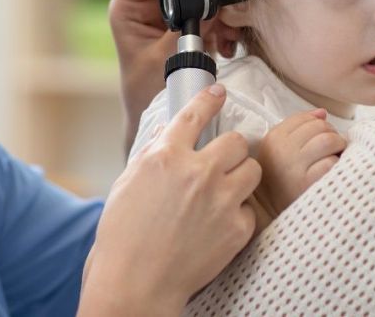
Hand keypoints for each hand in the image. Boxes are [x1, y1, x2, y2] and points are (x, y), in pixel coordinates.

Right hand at [79, 84, 260, 316]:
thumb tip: (166, 133)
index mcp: (166, 156)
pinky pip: (249, 209)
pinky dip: (238, 215)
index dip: (209, 98)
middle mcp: (198, 172)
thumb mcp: (127, 184)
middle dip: (231, 149)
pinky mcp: (237, 228)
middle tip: (223, 161)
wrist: (136, 282)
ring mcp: (221, 200)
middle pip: (236, 141)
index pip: (195, 114)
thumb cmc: (122, 236)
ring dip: (242, 176)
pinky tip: (220, 225)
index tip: (218, 92)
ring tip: (227, 190)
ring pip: (252, 169)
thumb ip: (150, 154)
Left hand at [109, 0, 239, 151]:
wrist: (154, 112)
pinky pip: (208, 11)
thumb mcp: (162, 59)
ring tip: (227, 35)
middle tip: (224, 6)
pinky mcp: (186, 21)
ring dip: (217, 11)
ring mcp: (167, 11)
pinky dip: (221, 24)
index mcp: (127, 6)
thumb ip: (185, 30)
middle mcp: (145, 2)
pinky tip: (226, 45)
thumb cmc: (146, 90)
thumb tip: (209, 5)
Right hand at [253, 109, 346, 217]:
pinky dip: (337, 166)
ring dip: (338, 147)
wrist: (272, 214)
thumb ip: (298, 128)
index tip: (318, 139)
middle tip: (331, 150)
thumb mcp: (280, 150)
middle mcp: (282, 151)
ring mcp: (294, 167)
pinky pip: (332, 163)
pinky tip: (331, 174)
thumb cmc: (282, 179)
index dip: (318, 125)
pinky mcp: (308, 184)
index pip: (305, 118)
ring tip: (334, 158)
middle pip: (320, 127)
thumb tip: (322, 112)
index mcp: (273, 139)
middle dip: (331, 135)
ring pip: (329, 140)